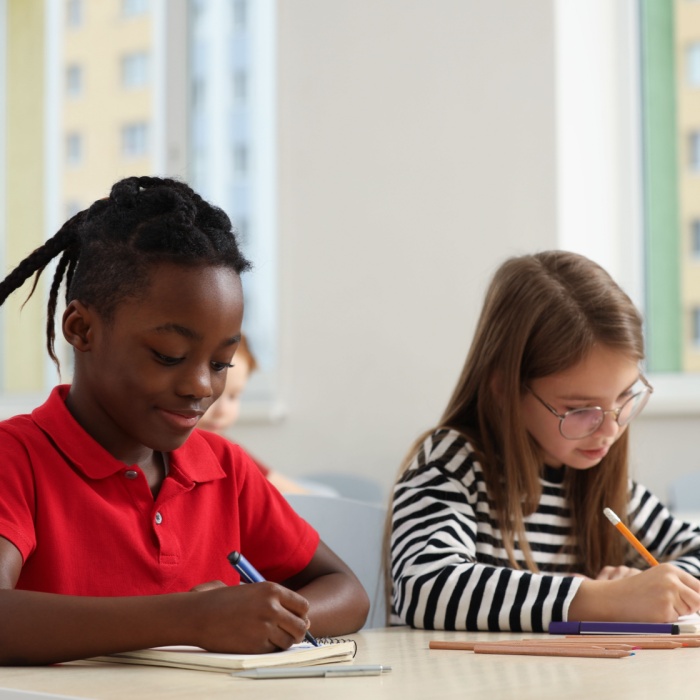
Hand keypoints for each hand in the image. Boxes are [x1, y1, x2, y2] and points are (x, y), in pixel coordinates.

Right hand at [187, 581, 310, 653]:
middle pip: (301, 626)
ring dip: (283, 642)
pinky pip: (272, 650)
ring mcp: (265, 627)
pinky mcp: (256, 645)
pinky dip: (268, 648)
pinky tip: (255, 641)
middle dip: (297, 631)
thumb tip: (303, 617)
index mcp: (272, 590)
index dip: (300, 615)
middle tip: (288, 633)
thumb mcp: (252, 590)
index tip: (294, 619)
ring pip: (289, 641)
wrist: (198, 615)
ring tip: (269, 637)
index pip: (303, 606)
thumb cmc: (223, 601)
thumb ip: (276, 600)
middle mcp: (272, 607)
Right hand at [570, 563, 699, 621]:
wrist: (613, 598)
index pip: (698, 587)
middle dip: (689, 607)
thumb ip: (679, 586)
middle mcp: (672, 579)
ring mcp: (669, 594)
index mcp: (671, 569)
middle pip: (698, 600)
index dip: (696, 597)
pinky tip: (652, 612)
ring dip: (677, 613)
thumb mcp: (658, 580)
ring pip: (689, 611)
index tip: (691, 603)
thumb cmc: (636, 591)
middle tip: (668, 605)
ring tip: (656, 606)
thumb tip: (699, 600)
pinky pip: (677, 620)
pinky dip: (667, 620)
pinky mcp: (665, 610)